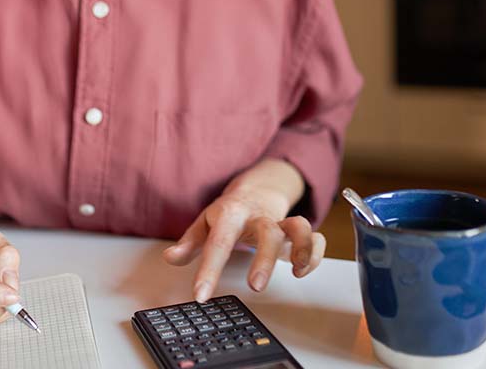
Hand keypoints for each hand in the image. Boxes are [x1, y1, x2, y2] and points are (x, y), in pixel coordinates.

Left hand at [162, 161, 325, 301]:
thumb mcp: (204, 224)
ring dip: (301, 249)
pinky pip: (315, 237)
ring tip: (296, 271)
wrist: (256, 189)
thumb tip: (170, 257)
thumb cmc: (228, 212)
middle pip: (267, 232)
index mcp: (230, 215)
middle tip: (256, 287)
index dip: (209, 270)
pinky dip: (314, 253)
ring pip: (298, 228)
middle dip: (264, 259)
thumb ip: (189, 242)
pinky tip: (302, 271)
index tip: (201, 295)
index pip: (218, 243)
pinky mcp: (296, 229)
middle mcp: (257, 216)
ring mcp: (280, 221)